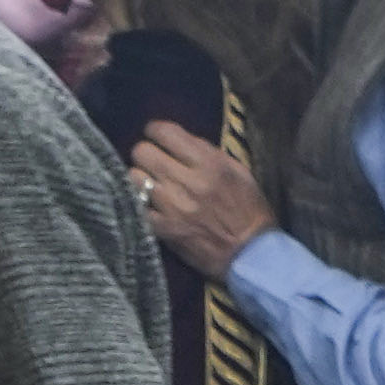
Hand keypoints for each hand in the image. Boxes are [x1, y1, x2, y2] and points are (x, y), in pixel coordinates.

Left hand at [125, 118, 273, 279]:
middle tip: (154, 162)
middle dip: (146, 153)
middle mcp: (188, 182)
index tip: (158, 137)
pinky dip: (139, 203)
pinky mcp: (164, 229)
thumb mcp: (239, 172)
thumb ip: (209, 153)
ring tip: (150, 184)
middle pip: (142, 152)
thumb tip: (181, 141)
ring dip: (139, 178)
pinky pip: (136, 206)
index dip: (156, 130)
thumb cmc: (249, 210)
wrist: (251, 254)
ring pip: (133, 177)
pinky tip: (148, 204)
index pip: (165, 132)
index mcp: (209, 164)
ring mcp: (172, 207)